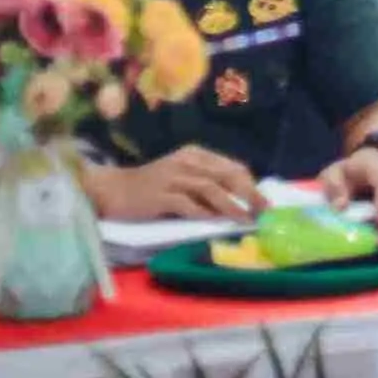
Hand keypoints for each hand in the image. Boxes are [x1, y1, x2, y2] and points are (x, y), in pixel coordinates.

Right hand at [84, 145, 263, 220]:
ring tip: (244, 219)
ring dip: (230, 205)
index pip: (232, 167)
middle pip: (226, 176)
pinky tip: (215, 223)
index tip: (263, 202)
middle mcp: (186, 162)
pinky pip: (187, 204)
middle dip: (248, 194)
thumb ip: (208, 180)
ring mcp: (172, 177)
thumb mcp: (183, 174)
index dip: (250, 184)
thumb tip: (242, 198)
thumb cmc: (153, 185)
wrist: (113, 189)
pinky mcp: (159, 195)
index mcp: (196, 154)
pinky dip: (203, 213)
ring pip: (210, 189)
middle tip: (262, 211)